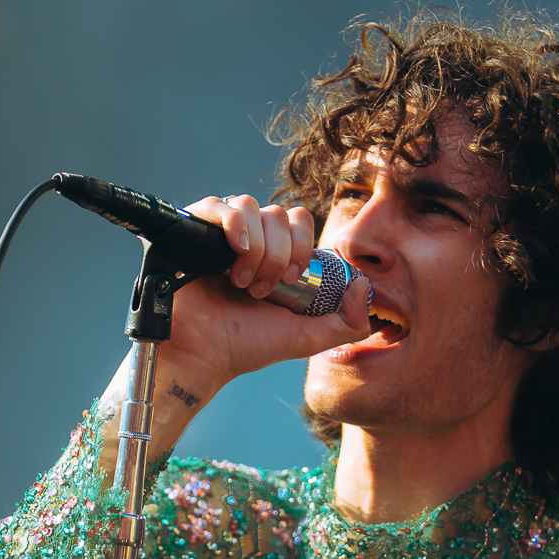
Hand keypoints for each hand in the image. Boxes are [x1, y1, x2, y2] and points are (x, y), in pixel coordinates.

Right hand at [159, 194, 371, 401]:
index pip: (301, 222)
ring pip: (253, 207)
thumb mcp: (307, 338)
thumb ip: (348, 323)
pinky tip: (234, 253)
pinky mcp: (194, 230)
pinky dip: (234, 225)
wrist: (201, 354)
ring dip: (256, 250)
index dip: (302, 247)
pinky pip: (221, 204)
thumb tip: (364, 283)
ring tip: (241, 283)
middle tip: (262, 290)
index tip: (291, 281)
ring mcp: (221, 234)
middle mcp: (249, 240)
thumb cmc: (246, 346)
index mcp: (275, 256)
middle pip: (280, 213)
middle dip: (279, 254)